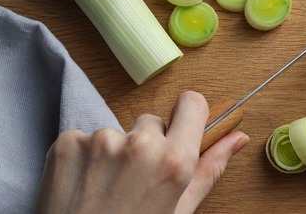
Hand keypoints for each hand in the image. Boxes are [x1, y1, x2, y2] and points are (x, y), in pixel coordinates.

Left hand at [35, 91, 248, 213]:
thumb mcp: (178, 211)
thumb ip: (209, 170)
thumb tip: (237, 137)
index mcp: (174, 161)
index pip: (192, 103)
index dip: (188, 117)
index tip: (178, 133)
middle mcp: (139, 145)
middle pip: (151, 121)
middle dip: (146, 144)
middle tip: (134, 182)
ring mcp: (100, 141)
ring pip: (116, 132)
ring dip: (112, 153)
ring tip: (104, 190)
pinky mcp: (67, 142)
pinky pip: (83, 138)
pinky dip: (82, 158)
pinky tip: (81, 186)